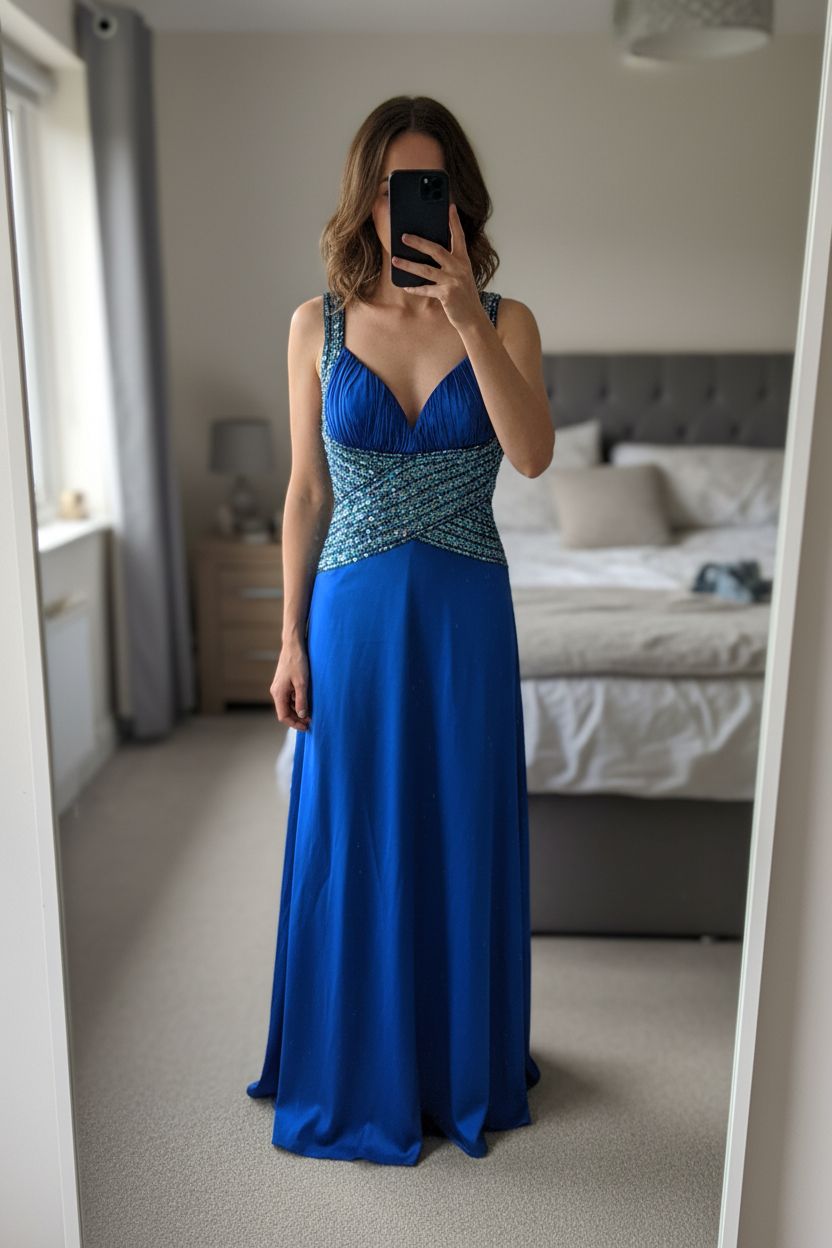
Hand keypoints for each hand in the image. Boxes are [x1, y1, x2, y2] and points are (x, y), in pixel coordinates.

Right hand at [271, 642, 310, 730]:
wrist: (293, 646)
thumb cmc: (297, 662)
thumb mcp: (302, 683)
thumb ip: (301, 701)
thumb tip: (302, 716)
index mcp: (278, 693)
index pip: (283, 716)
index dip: (294, 724)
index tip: (306, 727)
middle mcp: (276, 692)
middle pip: (284, 712)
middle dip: (297, 718)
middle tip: (310, 721)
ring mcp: (279, 688)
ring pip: (287, 705)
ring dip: (297, 711)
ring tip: (310, 712)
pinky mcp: (283, 683)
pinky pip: (288, 698)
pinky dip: (296, 703)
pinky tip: (306, 701)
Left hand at [392, 202, 486, 332]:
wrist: (472, 318)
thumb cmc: (464, 295)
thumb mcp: (461, 275)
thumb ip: (450, 263)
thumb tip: (428, 252)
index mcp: (463, 260)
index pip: (458, 236)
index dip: (454, 222)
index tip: (449, 207)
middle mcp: (459, 268)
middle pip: (436, 250)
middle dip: (418, 242)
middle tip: (403, 236)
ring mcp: (453, 281)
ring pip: (426, 270)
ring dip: (409, 265)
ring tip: (395, 260)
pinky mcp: (447, 295)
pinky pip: (426, 289)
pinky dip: (415, 288)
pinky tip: (405, 286)